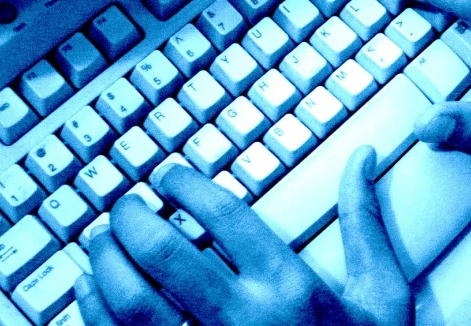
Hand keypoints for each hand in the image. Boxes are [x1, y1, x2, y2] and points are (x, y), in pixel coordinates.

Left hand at [74, 146, 412, 325]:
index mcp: (291, 288)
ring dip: (106, 262)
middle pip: (165, 254)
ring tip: (100, 239)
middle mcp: (244, 322)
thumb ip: (365, 224)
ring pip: (133, 303)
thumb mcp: (382, 296)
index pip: (223, 215)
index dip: (185, 185)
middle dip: (132, 217)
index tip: (168, 176)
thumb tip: (362, 159)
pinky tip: (88, 290)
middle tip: (125, 203)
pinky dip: (94, 314)